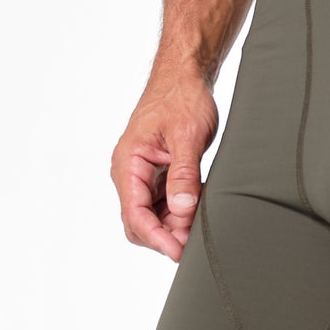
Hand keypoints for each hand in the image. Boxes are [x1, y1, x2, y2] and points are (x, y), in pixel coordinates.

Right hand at [111, 78, 217, 260]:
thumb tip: (182, 209)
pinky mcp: (157, 177)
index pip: (135, 214)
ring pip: (152, 218)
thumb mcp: (187, 136)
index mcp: (128, 163)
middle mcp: (130, 173)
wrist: (184, 78)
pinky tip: (197, 212)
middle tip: (195, 243)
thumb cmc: (181, 98)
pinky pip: (163, 206)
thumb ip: (184, 174)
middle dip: (165, 237)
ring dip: (174, 228)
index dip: (157, 237)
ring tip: (200, 227)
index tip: (179, 251)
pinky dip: (179, 215)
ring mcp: (143, 177)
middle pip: (139, 223)